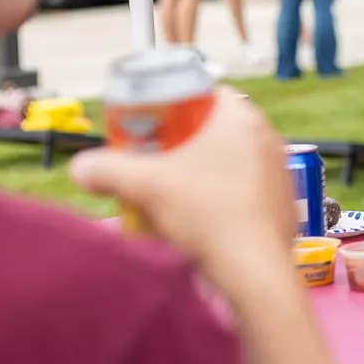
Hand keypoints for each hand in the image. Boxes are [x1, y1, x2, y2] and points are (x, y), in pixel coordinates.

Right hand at [71, 90, 296, 294]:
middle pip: (216, 128)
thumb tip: (79, 168)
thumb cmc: (207, 215)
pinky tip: (201, 218)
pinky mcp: (284, 202)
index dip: (173, 104)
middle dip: (183, 143)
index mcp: (242, 118)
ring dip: (202, 171)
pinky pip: (247, 188)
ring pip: (232, 159)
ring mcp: (281, 170)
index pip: (205, 92)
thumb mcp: (145, 186)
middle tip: (155, 160)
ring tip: (174, 192)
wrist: (255, 271)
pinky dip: (223, 196)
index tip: (150, 124)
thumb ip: (107, 170)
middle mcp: (268, 137)